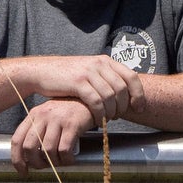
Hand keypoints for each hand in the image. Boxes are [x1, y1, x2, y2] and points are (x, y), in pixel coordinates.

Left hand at [11, 97, 97, 168]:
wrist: (90, 99)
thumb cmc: (68, 112)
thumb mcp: (48, 117)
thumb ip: (38, 132)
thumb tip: (30, 158)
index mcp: (34, 114)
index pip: (17, 139)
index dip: (17, 159)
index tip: (23, 171)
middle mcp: (43, 115)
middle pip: (29, 147)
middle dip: (36, 163)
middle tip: (44, 167)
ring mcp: (57, 119)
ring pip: (47, 151)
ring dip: (54, 163)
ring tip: (60, 162)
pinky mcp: (72, 124)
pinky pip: (64, 150)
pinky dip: (66, 159)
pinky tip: (70, 159)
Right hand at [22, 56, 144, 123]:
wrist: (43, 71)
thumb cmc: (68, 76)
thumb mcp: (90, 71)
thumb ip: (106, 78)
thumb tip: (124, 95)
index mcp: (105, 61)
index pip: (131, 76)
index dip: (139, 94)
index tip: (139, 108)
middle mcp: (99, 64)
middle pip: (122, 88)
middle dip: (124, 106)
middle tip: (118, 117)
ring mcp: (89, 72)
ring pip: (110, 96)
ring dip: (112, 112)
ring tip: (108, 120)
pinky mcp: (78, 83)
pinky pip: (96, 102)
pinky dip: (100, 114)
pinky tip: (98, 121)